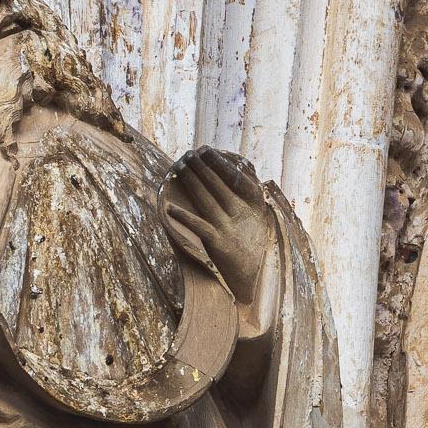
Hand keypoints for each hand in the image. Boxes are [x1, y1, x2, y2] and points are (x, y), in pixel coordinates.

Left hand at [166, 148, 276, 312]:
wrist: (251, 277)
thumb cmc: (251, 243)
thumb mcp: (258, 218)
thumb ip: (250, 196)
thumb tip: (239, 170)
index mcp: (253, 206)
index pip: (235, 177)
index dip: (219, 162)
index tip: (205, 150)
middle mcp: (241, 215)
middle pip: (217, 186)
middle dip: (201, 168)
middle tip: (187, 154)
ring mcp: (229, 229)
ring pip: (206, 201)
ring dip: (191, 183)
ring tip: (179, 168)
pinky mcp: (218, 245)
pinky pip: (198, 227)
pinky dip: (183, 217)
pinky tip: (169, 208)